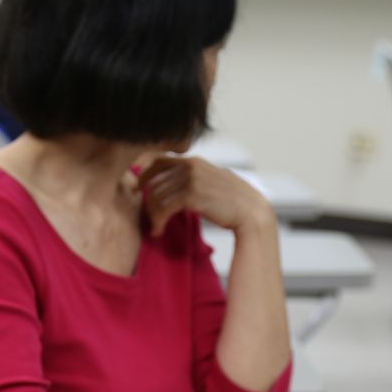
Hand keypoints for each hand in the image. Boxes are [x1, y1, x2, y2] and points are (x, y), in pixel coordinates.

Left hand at [139, 156, 275, 237]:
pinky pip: (163, 206)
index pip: (159, 160)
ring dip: (152, 215)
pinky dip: (157, 221)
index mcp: (195, 160)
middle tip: (150, 219)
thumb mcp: (213, 184)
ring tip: (156, 228)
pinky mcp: (192, 194)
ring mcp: (191, 178)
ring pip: (156, 195)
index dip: (145, 175)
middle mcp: (191, 165)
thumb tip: (176, 188)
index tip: (139, 191)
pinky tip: (159, 231)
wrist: (252, 214)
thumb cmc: (234, 204)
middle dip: (148, 202)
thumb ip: (194, 180)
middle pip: (154, 181)